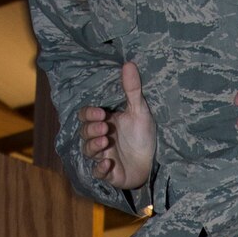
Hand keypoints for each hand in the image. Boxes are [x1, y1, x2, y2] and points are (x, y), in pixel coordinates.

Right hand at [79, 61, 155, 189]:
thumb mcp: (140, 111)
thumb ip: (132, 89)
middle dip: (91, 130)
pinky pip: (97, 172)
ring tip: (105, 142)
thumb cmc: (143, 136)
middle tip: (104, 128)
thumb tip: (129, 63)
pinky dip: (100, 168)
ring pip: (88, 151)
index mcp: (104, 122)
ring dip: (94, 146)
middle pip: (84, 133)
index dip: (89, 114)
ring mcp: (102, 156)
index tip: (102, 113)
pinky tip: (108, 163)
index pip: (85, 116)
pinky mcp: (108, 173)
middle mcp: (99, 138)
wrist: (154, 162)